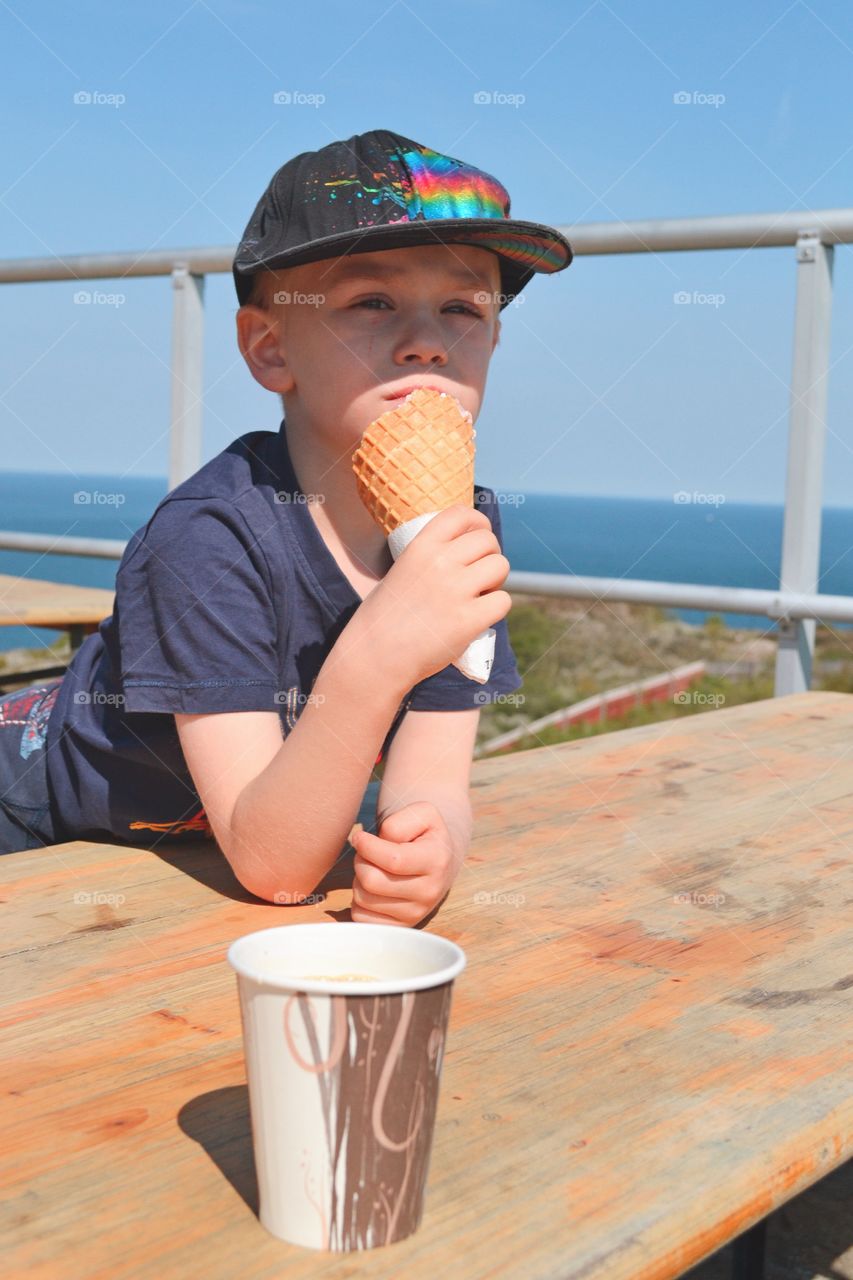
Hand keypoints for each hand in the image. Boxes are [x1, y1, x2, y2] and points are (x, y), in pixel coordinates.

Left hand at [350, 801, 460, 926]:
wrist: (439, 860)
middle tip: (366, 853)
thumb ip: (399, 822)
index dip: (366, 846)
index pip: (392, 860)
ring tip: (372, 869)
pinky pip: (361, 918)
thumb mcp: (421, 813)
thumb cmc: (424, 833)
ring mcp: (416, 913)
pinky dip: (359, 901)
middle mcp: (429, 892)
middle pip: (372, 881)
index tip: (360, 837)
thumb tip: (378, 843)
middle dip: (360, 861)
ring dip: (359, 880)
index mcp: (436, 861)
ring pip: (363, 899)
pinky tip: (372, 888)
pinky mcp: (401, 926)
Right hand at [351, 504, 511, 690]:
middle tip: (479, 575)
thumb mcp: (402, 570)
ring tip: (479, 595)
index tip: (480, 535)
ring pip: (500, 567)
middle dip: (490, 556)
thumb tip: (467, 550)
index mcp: (420, 547)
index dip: (478, 523)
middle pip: (488, 541)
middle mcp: (440, 562)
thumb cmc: (386, 616)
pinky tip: (480, 616)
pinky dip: (496, 608)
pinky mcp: (468, 619)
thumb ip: (431, 557)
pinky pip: (503, 601)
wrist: (375, 655)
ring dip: (495, 580)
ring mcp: (455, 590)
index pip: (460, 514)